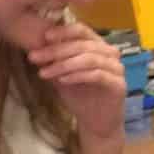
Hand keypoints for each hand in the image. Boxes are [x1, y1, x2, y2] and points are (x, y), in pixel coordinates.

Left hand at [27, 20, 126, 140]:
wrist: (95, 123)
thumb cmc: (79, 96)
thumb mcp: (61, 73)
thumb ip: (54, 59)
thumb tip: (34, 44)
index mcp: (97, 46)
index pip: (82, 30)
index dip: (63, 32)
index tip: (43, 38)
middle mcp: (110, 54)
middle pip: (83, 44)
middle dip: (56, 51)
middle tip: (35, 57)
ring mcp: (116, 69)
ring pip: (89, 59)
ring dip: (64, 65)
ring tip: (44, 72)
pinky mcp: (119, 84)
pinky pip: (97, 75)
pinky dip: (77, 76)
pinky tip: (62, 81)